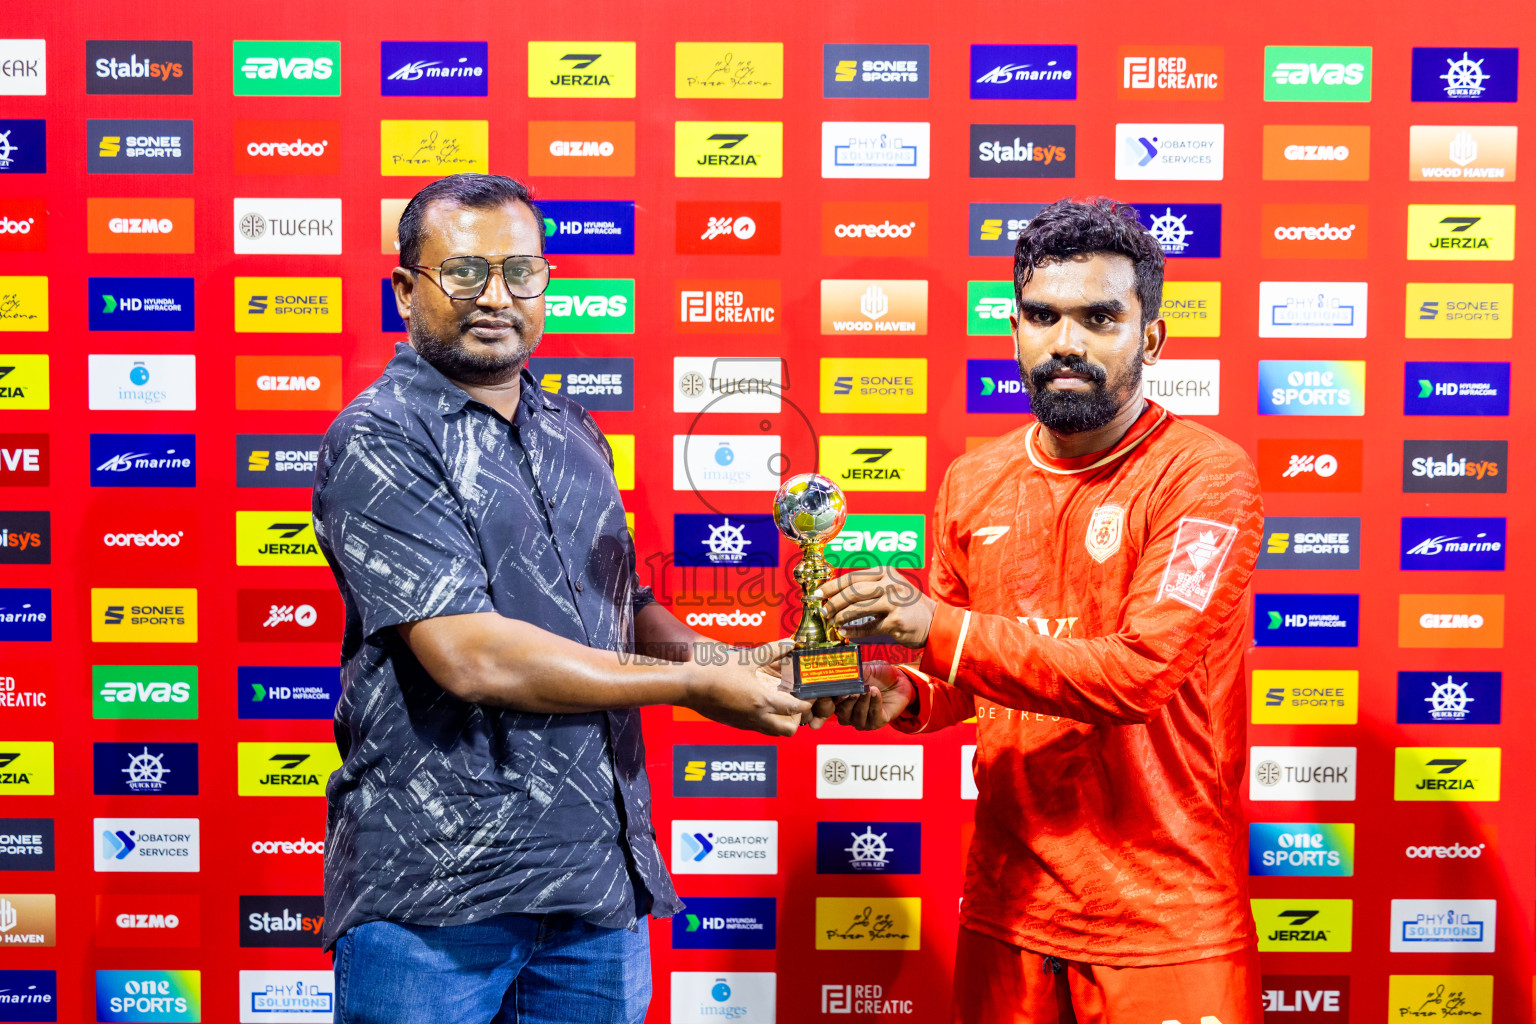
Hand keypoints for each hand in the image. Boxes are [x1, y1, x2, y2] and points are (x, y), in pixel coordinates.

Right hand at [683, 643, 810, 737]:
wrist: (686, 686)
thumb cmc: (714, 670)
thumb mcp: (745, 658)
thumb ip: (771, 651)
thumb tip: (789, 643)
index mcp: (762, 701)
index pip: (795, 709)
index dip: (807, 703)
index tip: (811, 695)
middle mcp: (756, 717)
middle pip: (787, 730)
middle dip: (797, 720)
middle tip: (796, 702)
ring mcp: (744, 723)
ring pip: (772, 732)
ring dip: (781, 721)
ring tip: (780, 702)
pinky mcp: (734, 724)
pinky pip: (757, 727)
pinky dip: (766, 720)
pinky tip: (760, 702)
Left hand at [816, 566, 935, 647]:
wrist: (934, 621)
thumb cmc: (908, 605)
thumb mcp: (891, 586)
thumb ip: (868, 586)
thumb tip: (836, 594)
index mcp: (885, 572)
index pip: (852, 577)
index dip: (832, 585)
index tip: (819, 593)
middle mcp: (890, 584)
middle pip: (853, 592)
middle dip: (833, 602)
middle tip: (823, 611)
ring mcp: (894, 602)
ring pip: (858, 609)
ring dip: (841, 617)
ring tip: (833, 622)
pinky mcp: (896, 621)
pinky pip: (869, 627)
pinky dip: (854, 631)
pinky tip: (846, 633)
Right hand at [833, 660, 916, 730]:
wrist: (899, 680)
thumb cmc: (878, 674)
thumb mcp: (862, 669)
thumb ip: (848, 673)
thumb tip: (834, 672)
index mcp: (838, 700)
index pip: (825, 706)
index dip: (824, 702)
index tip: (827, 694)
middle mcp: (847, 713)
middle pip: (840, 713)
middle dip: (847, 702)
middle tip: (853, 691)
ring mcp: (861, 720)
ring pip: (857, 716)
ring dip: (863, 701)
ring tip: (869, 688)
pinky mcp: (876, 723)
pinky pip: (873, 716)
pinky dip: (874, 703)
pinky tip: (876, 692)